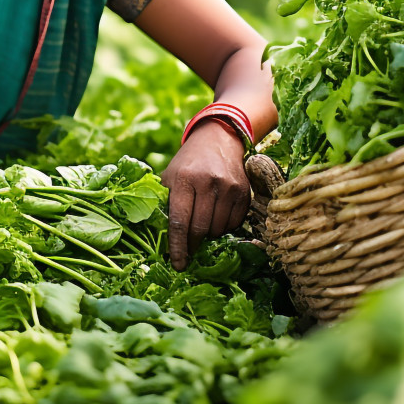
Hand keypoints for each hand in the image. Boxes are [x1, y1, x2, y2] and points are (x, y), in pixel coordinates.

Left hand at [160, 121, 249, 270]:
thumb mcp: (170, 175)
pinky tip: (216, 214)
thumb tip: (159, 236)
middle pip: (200, 229)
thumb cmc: (188, 162)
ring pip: (218, 229)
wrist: (218, 138)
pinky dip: (224, 227)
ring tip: (202, 222)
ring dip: (209, 234)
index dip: (178, 247)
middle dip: (193, 244)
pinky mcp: (244, 192)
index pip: (180, 221)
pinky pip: (234, 224)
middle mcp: (208, 182)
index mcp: (184, 179)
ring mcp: (228, 187)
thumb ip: (164, 202)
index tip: (178, 265)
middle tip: (189, 249)